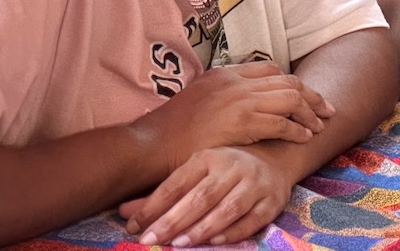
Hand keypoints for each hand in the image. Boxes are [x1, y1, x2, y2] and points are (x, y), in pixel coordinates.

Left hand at [121, 146, 290, 246]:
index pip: (177, 183)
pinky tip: (215, 241)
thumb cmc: (225, 169)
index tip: (134, 227)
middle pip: (201, 197)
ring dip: (202, 228)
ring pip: (227, 208)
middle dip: (173, 220)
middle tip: (150, 240)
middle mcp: (232, 167)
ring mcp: (255, 184)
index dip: (154, 205)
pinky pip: (253, 219)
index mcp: (208, 157)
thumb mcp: (194, 173)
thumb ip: (161, 195)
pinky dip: (234, 231)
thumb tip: (124, 213)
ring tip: (179, 244)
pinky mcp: (272, 201)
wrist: (276, 157)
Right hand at [131, 61, 334, 173]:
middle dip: (311, 95)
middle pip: (287, 81)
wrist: (152, 143)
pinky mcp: (242, 121)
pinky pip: (282, 122)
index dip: (292, 82)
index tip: (305, 95)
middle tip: (326, 109)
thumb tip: (239, 104)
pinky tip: (304, 138)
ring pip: (290, 98)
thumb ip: (221, 96)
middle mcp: (235, 82)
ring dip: (309, 113)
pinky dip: (297, 130)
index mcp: (224, 74)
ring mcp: (239, 100)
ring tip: (318, 126)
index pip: (270, 69)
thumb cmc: (172, 130)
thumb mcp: (197, 99)